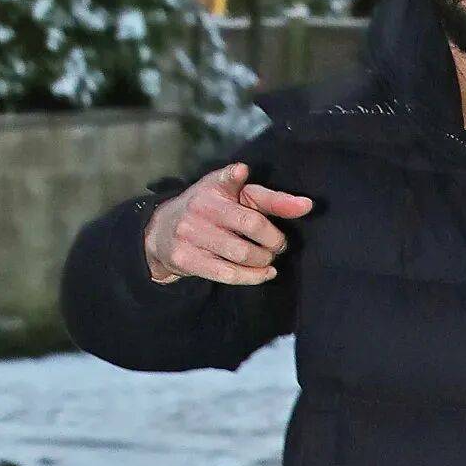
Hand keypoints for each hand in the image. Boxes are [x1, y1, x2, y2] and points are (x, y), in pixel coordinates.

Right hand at [143, 160, 312, 284]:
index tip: (289, 196)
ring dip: (264, 260)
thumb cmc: (207, 209)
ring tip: (269, 258)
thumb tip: (305, 204)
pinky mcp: (186, 259)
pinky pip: (228, 274)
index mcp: (214, 188)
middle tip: (279, 245)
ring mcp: (191, 235)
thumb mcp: (232, 194)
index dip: (270, 197)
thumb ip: (268, 198)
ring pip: (241, 254)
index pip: (246, 192)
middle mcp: (200, 209)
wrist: (160, 231)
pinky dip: (253, 277)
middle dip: (274, 240)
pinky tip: (265, 273)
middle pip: (251, 226)